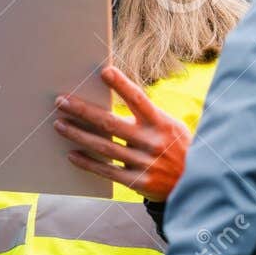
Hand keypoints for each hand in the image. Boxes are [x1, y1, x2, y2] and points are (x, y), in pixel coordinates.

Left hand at [54, 66, 190, 200]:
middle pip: (110, 123)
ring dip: (78, 134)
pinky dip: (87, 162)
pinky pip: (107, 171)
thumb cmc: (177, 147)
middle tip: (61, 101)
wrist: (195, 183)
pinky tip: (71, 154)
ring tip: (59, 124)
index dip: (122, 85)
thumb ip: (145, 116)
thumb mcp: (170, 127)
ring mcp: (144, 163)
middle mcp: (151, 142)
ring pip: (103, 147)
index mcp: (161, 123)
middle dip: (83, 110)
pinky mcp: (137, 182)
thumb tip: (110, 105)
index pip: (139, 99)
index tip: (105, 71)